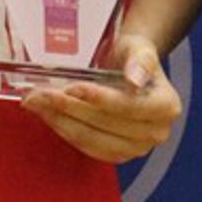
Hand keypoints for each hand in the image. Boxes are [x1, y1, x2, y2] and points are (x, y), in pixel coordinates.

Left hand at [20, 33, 181, 163]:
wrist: (128, 68)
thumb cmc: (132, 55)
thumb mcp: (139, 47)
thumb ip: (141, 60)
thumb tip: (135, 80)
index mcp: (166, 106)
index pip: (127, 106)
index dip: (98, 98)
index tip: (71, 87)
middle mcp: (156, 133)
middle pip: (105, 124)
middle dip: (69, 108)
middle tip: (40, 93)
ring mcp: (137, 148)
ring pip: (91, 139)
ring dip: (60, 121)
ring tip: (36, 103)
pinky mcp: (117, 154)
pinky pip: (86, 147)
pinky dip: (64, 130)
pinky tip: (46, 115)